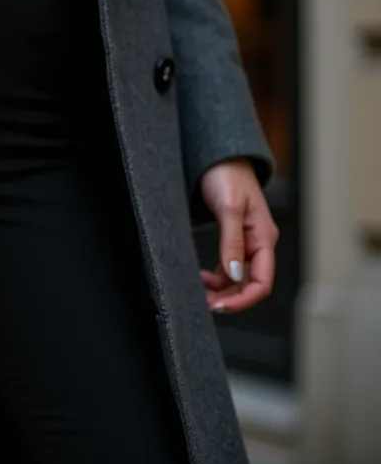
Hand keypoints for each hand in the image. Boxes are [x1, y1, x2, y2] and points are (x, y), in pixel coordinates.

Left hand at [198, 159, 277, 312]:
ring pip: (237, 277)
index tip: (220, 307)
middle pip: (250, 284)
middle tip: (203, 303)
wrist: (218, 157)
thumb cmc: (226, 175)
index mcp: (263, 238)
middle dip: (229, 297)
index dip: (243, 299)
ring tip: (199, 291)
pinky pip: (228, 266)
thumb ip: (232, 242)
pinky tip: (202, 277)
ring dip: (221, 289)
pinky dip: (216, 277)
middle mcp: (258, 243)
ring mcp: (246, 241)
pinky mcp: (233, 238)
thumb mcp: (228, 208)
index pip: (262, 281)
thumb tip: (234, 274)